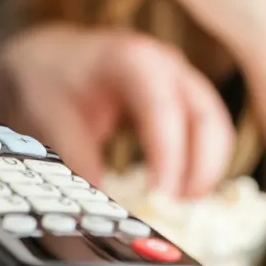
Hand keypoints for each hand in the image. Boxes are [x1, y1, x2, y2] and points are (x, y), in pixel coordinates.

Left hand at [0, 24, 233, 198]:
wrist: (49, 56)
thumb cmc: (51, 80)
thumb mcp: (53, 118)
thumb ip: (78, 160)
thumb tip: (98, 206)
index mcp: (133, 60)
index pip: (163, 108)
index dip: (169, 155)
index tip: (162, 196)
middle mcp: (167, 66)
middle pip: (207, 118)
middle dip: (201, 168)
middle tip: (178, 209)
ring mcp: (181, 81)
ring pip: (215, 128)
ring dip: (206, 170)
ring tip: (179, 206)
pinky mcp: (184, 100)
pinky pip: (207, 133)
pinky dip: (201, 164)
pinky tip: (179, 192)